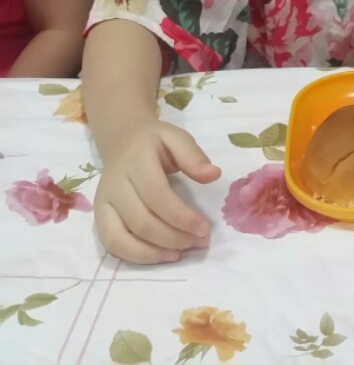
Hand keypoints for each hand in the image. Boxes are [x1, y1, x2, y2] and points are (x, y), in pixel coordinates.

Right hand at [93, 118, 220, 264]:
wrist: (122, 140)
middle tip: (200, 241)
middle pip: (141, 221)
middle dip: (173, 238)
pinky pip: (112, 244)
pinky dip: (137, 256)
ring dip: (155, 252)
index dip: (181, 216)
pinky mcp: (99, 216)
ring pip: (123, 238)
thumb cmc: (154, 142)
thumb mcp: (176, 138)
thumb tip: (214, 175)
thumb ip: (193, 156)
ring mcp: (103, 202)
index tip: (204, 228)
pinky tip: (161, 255)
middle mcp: (114, 183)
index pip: (156, 195)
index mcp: (136, 160)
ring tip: (182, 252)